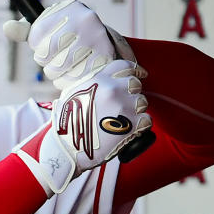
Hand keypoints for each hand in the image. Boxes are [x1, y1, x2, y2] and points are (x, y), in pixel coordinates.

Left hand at [3, 0, 137, 89]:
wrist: (110, 53)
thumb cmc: (73, 41)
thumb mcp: (51, 30)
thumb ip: (27, 30)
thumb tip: (7, 27)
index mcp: (70, 8)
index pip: (35, 34)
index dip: (38, 45)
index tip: (49, 44)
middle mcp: (85, 20)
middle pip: (44, 54)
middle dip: (47, 61)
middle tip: (60, 58)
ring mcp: (97, 40)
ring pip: (56, 68)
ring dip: (56, 74)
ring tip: (67, 66)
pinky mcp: (104, 61)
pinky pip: (71, 80)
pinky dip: (67, 82)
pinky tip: (75, 75)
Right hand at [14, 59, 151, 194]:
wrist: (67, 148)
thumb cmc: (67, 124)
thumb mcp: (73, 94)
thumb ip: (91, 84)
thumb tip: (104, 82)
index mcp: (98, 80)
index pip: (124, 66)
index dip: (136, 70)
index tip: (141, 74)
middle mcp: (112, 90)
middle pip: (135, 84)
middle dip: (132, 94)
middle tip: (124, 106)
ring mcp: (123, 106)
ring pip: (142, 102)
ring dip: (136, 111)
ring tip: (122, 121)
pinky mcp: (131, 125)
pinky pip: (147, 120)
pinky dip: (141, 126)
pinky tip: (129, 130)